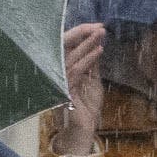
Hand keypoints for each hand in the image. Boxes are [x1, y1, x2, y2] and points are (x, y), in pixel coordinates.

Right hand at [48, 25, 105, 156]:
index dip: (81, 35)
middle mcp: (56, 73)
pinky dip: (88, 60)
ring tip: (100, 34)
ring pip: (70, 57)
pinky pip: (76, 71)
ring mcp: (59, 82)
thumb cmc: (86, 107)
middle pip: (64, 47)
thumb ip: (92, 65)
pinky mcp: (64, 91)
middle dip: (81, 34)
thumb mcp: (93, 81)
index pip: (68, 46)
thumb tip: (97, 45)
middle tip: (98, 26)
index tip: (96, 27)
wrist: (84, 130)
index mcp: (62, 69)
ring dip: (87, 44)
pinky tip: (98, 51)